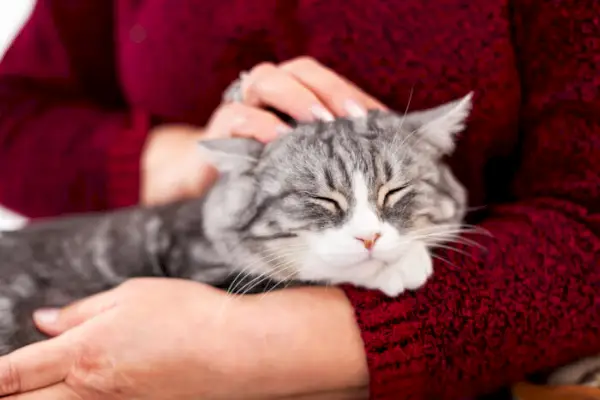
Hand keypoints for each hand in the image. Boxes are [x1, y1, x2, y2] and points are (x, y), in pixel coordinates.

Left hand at [0, 282, 367, 398]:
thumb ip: (82, 311)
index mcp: (84, 352)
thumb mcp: (131, 294)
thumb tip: (46, 320)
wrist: (235, 350)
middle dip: (10, 393)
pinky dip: (75, 397)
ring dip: (39, 397)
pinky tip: (80, 385)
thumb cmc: (188, 314)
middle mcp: (92, 389)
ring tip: (37, 383)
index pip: (13, 373)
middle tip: (6, 381)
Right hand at [142, 56, 385, 205]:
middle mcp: (268, 92)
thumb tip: (378, 155)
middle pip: (301, 71)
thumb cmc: (269, 174)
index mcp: (293, 94)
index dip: (354, 95)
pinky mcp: (218, 130)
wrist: (214, 191)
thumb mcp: (304, 161)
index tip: (382, 121)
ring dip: (298, 98)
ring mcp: (242, 105)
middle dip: (332, 90)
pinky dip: (261, 124)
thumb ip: (332, 151)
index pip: (328, 81)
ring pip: (267, 80)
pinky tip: (281, 141)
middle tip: (356, 118)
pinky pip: (238, 115)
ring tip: (323, 123)